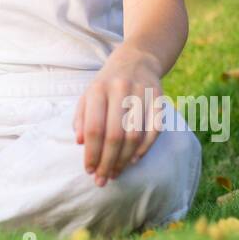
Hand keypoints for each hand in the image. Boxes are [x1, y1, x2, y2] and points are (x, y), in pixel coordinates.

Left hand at [72, 49, 164, 185]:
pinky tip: (133, 160)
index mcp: (99, 89)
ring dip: (124, 159)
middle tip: (102, 179)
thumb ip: (81, 117)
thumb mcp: (88, 94)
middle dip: (107, 162)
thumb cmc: (107, 84)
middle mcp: (121, 90)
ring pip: (134, 135)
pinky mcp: (159, 99)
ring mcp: (142, 94)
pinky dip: (144, 148)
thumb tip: (79, 142)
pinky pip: (154, 130)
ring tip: (116, 173)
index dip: (91, 152)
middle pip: (114, 135)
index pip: (94, 128)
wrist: (136, 59)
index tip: (88, 170)